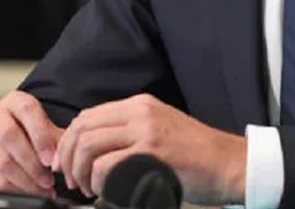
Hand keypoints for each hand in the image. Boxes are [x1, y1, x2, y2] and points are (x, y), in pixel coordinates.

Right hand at [0, 90, 63, 196]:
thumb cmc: (26, 134)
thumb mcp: (44, 131)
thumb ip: (57, 142)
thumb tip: (60, 162)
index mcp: (14, 101)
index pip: (27, 110)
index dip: (41, 135)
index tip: (50, 158)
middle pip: (10, 135)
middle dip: (32, 162)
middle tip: (48, 179)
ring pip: (1, 160)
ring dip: (25, 179)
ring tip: (41, 188)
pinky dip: (14, 189)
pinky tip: (27, 191)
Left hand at [55, 94, 245, 205]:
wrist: (229, 163)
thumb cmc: (197, 155)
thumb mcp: (160, 130)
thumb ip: (130, 132)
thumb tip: (94, 151)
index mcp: (139, 105)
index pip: (88, 116)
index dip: (68, 141)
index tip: (66, 163)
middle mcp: (140, 112)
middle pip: (83, 127)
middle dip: (67, 157)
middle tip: (70, 179)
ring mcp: (146, 130)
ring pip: (89, 144)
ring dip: (79, 171)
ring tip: (86, 188)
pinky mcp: (152, 152)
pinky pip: (107, 164)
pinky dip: (97, 180)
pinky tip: (102, 190)